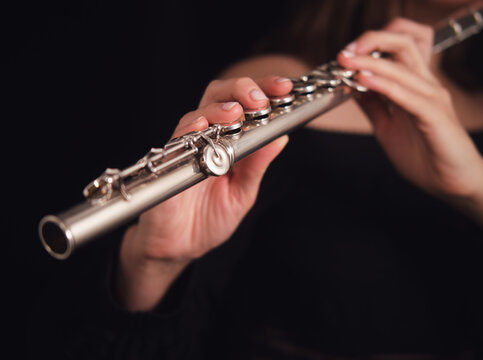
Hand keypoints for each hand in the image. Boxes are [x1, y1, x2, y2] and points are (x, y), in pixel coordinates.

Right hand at [117, 76, 291, 309]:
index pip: (244, 105)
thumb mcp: (242, 194)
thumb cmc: (209, 220)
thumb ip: (257, 166)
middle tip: (261, 98)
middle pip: (220, 96)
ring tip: (237, 112)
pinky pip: (176, 140)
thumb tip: (281, 138)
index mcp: (227, 143)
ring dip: (220, 107)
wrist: (178, 248)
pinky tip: (203, 126)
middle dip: (242, 89)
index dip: (262, 90)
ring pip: (199, 111)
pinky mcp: (168, 163)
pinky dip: (190, 129)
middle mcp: (206, 139)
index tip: (284, 86)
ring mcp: (186, 148)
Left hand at [337, 18, 482, 198]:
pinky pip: (408, 96)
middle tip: (345, 52)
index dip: (369, 47)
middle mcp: (427, 86)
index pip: (396, 51)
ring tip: (348, 61)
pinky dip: (385, 86)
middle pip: (403, 46)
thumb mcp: (387, 128)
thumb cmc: (425, 157)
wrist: (453, 184)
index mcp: (416, 87)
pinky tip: (364, 80)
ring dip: (371, 63)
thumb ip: (374, 107)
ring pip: (402, 69)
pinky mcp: (436, 117)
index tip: (343, 55)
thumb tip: (353, 88)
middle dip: (372, 42)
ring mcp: (433, 99)